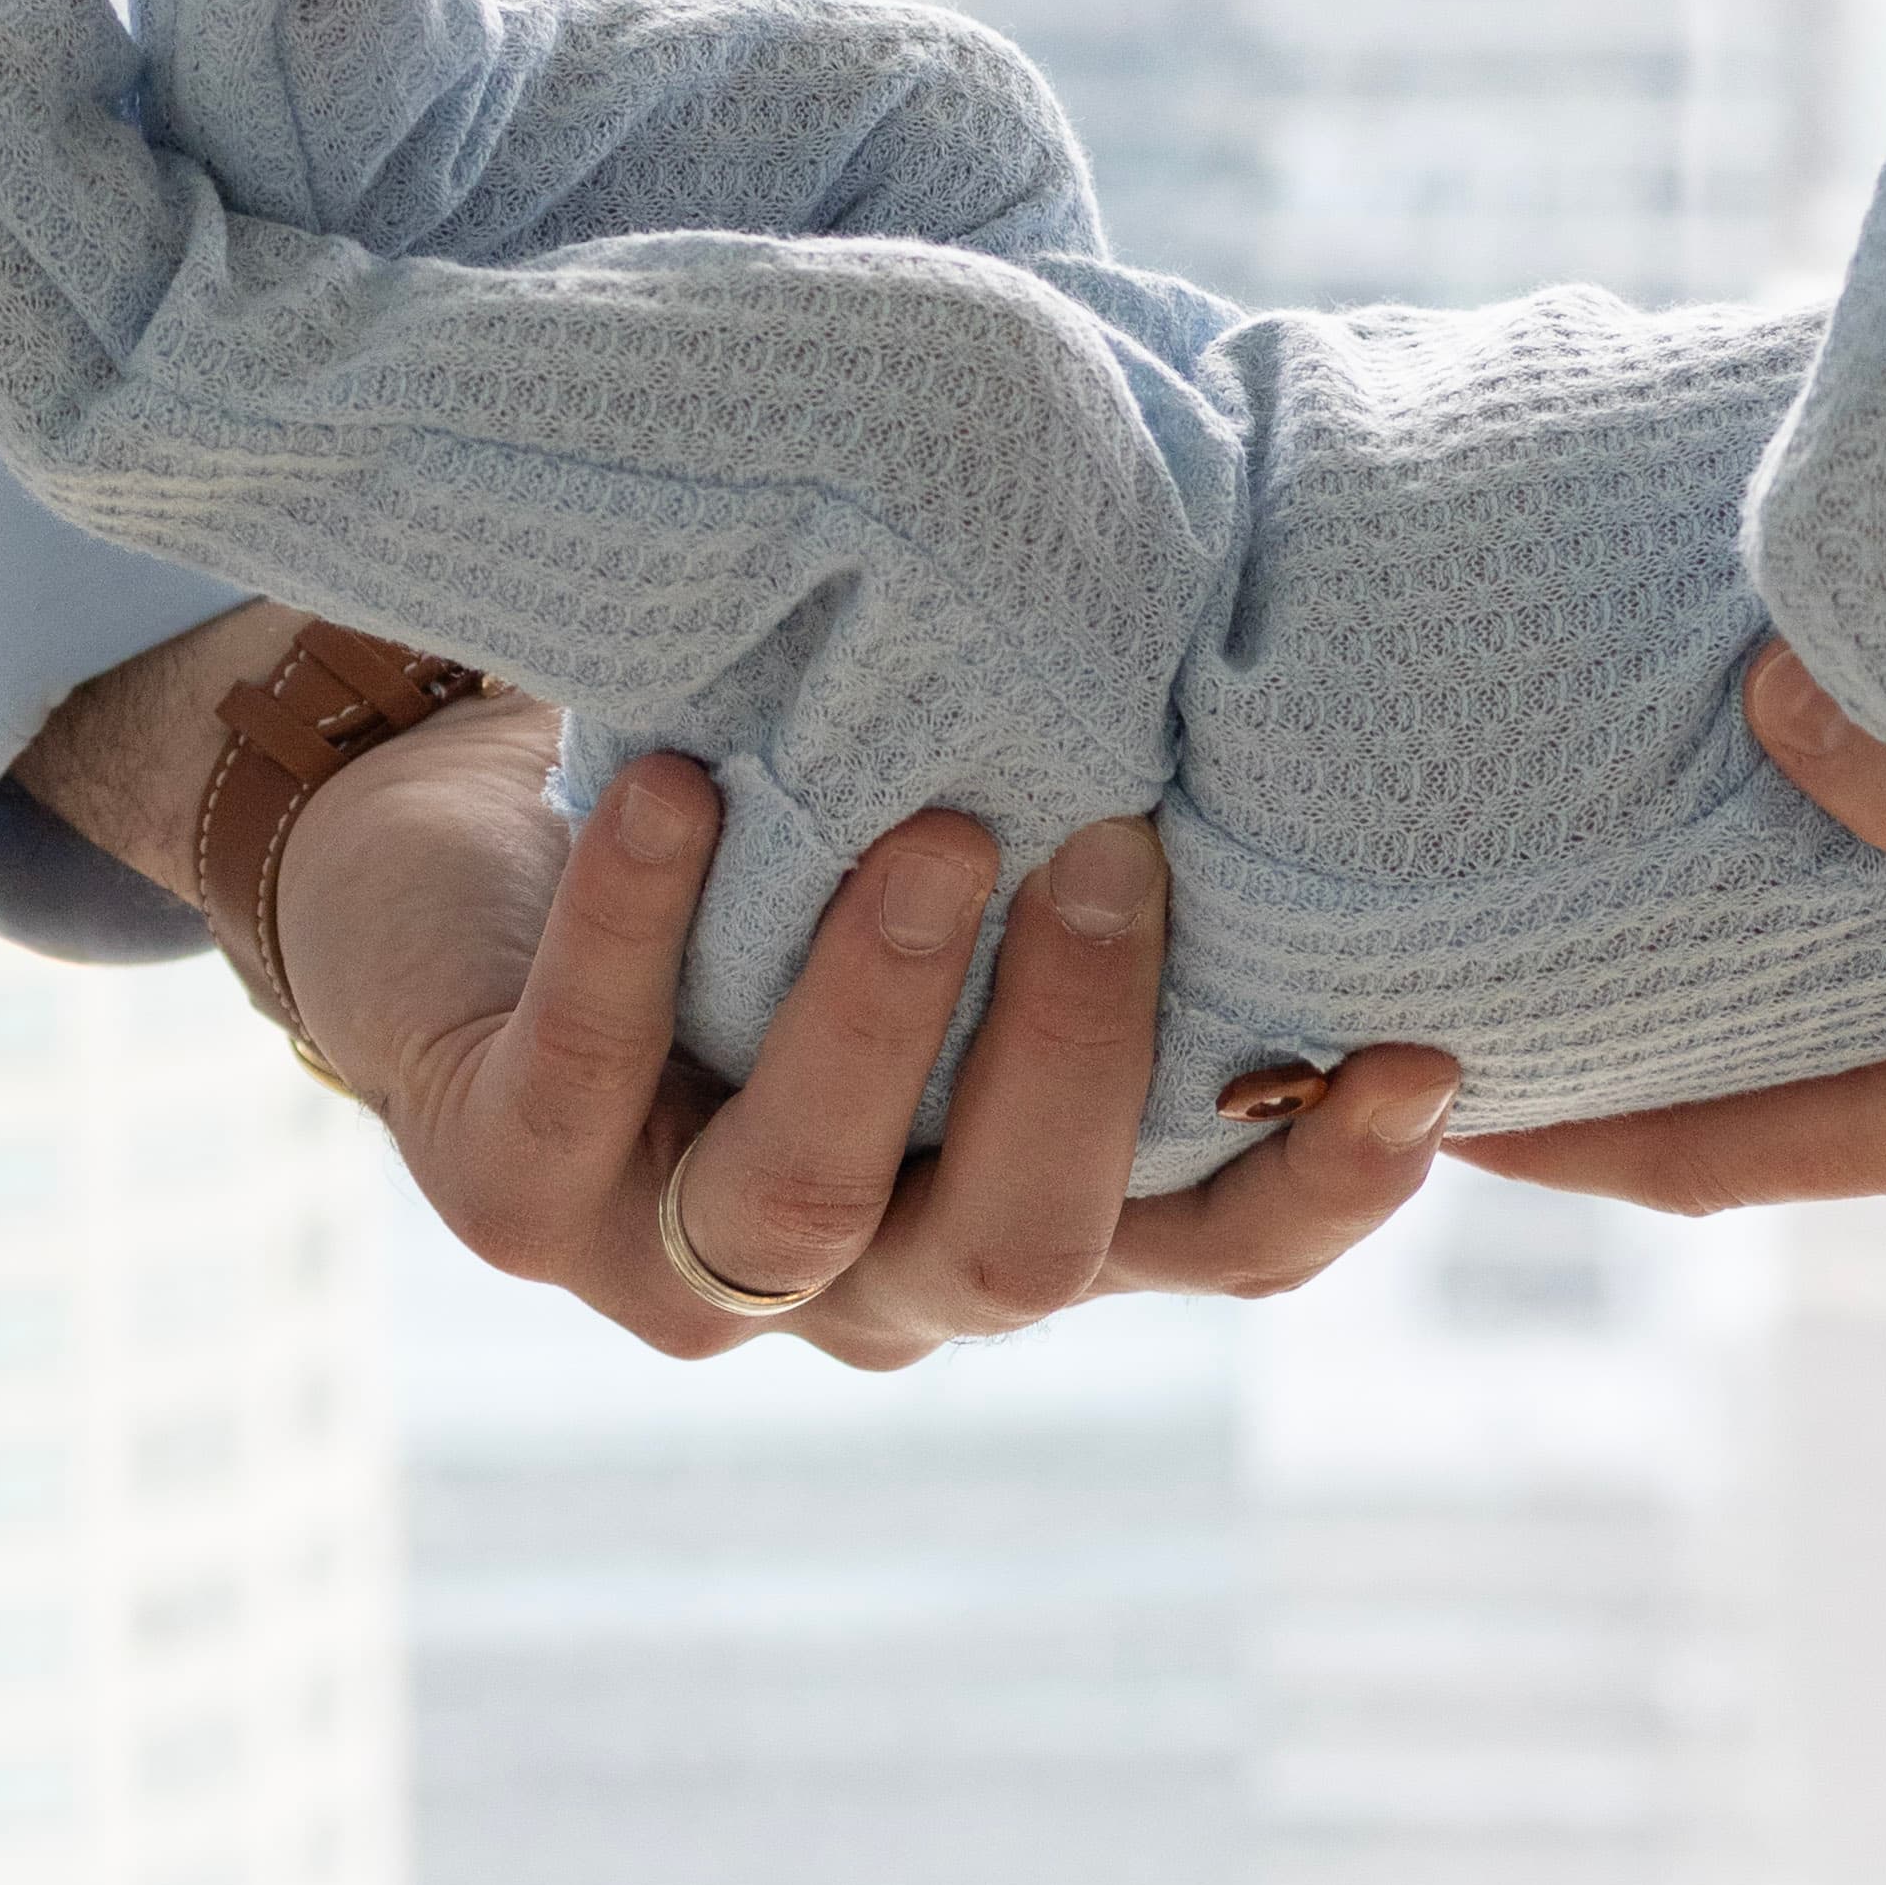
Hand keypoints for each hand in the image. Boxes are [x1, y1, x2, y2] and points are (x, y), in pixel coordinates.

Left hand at [14, 608, 1457, 1361]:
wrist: (462, 834)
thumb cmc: (778, 802)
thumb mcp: (962, 806)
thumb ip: (1112, 787)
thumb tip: (1301, 610)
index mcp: (1019, 1192)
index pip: (1216, 1246)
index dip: (1322, 1181)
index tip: (1423, 1057)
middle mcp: (878, 1274)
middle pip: (1023, 1252)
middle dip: (1079, 1055)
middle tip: (1115, 847)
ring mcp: (684, 1263)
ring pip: (803, 1204)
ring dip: (878, 1014)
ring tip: (932, 830)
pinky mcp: (510, 1199)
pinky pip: (579, 1081)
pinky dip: (634, 930)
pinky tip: (680, 790)